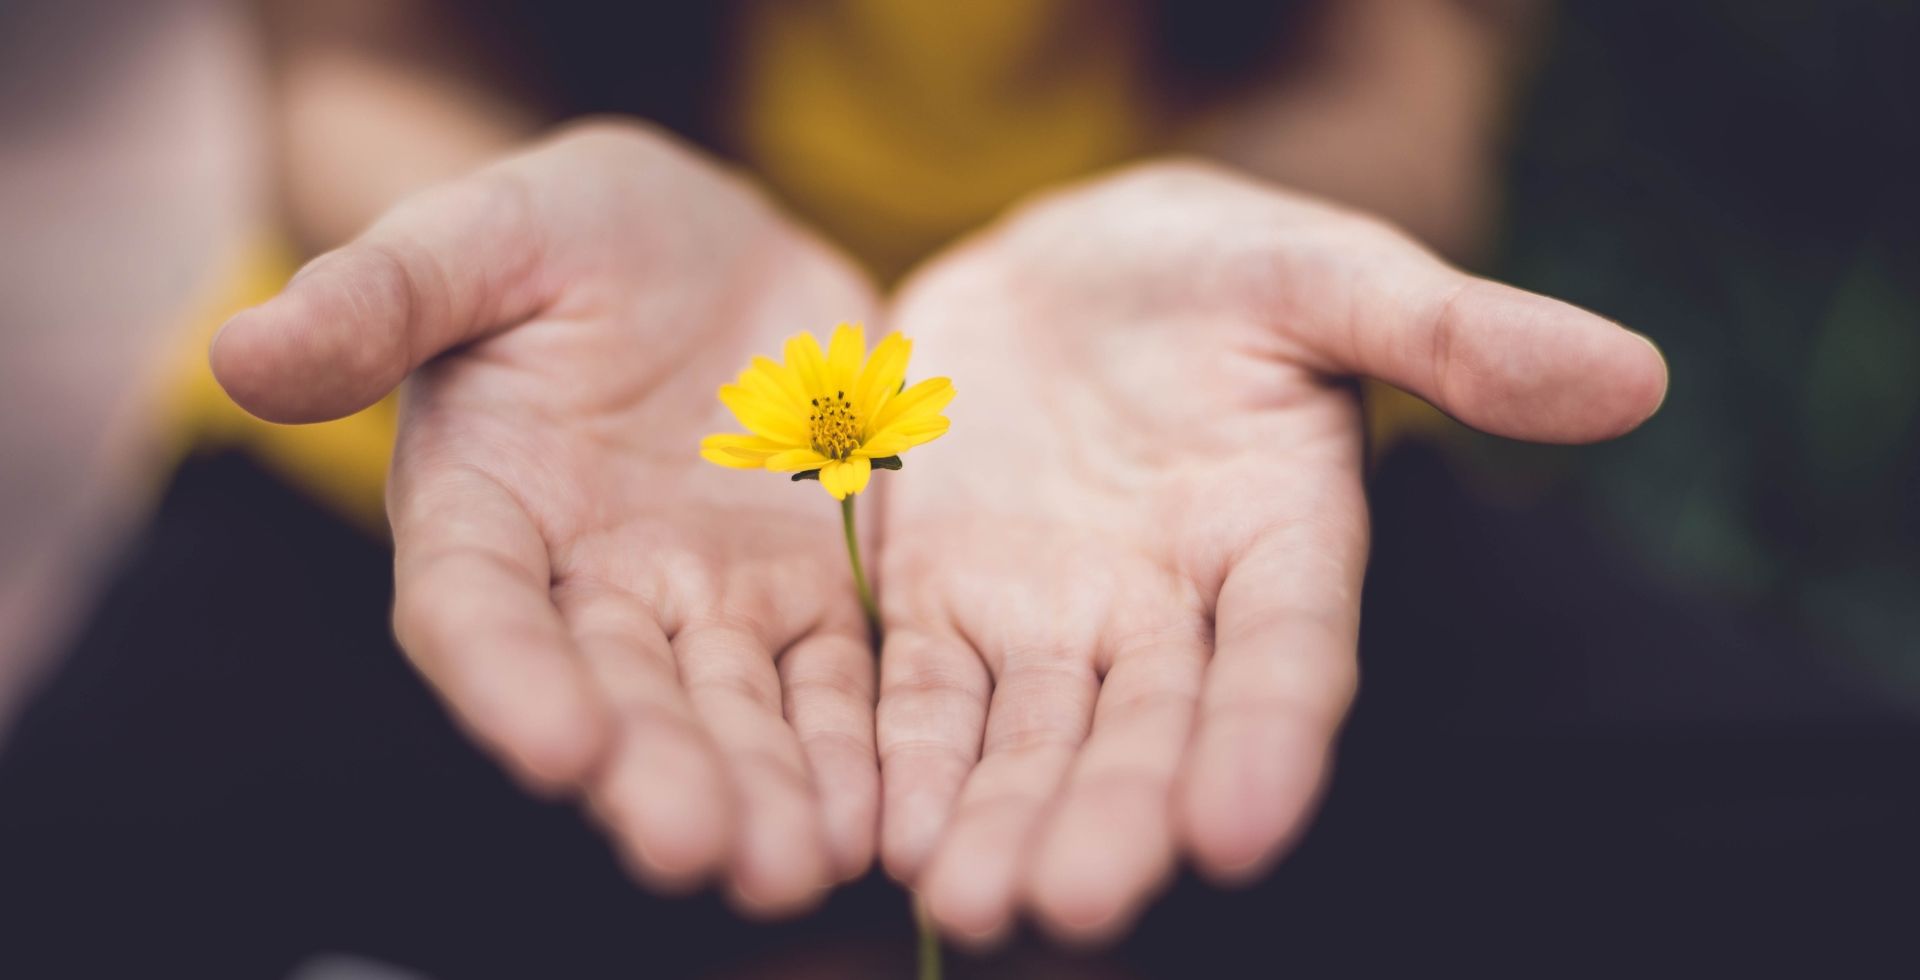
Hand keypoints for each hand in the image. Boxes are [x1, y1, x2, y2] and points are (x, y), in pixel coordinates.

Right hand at [212, 122, 881, 914]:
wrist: (708, 243)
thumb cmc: (569, 231)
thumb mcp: (483, 234)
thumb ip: (381, 296)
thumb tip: (240, 351)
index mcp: (485, 506)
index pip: (479, 610)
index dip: (509, 680)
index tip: (557, 748)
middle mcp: (588, 582)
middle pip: (617, 694)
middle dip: (655, 774)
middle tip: (698, 851)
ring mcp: (706, 597)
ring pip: (732, 711)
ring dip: (763, 791)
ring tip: (797, 865)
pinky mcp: (808, 591)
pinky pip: (834, 680)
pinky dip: (853, 748)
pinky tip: (880, 817)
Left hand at [873, 160, 1666, 943]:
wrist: (1060, 268)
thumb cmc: (1214, 267)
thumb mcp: (1323, 273)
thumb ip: (1452, 331)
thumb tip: (1634, 375)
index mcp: (1281, 540)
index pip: (1287, 657)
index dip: (1268, 741)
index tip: (1240, 831)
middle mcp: (1170, 611)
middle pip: (1147, 730)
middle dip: (1113, 817)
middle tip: (1071, 905)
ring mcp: (1051, 619)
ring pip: (1030, 738)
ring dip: (1000, 819)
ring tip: (967, 899)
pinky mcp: (941, 604)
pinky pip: (921, 694)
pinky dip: (905, 759)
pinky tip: (883, 831)